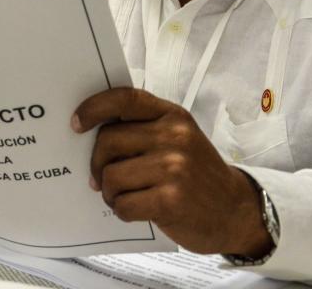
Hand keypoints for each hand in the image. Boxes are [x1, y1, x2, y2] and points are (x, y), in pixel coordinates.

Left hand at [72, 87, 271, 256]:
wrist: (235, 211)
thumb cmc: (197, 174)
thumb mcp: (179, 139)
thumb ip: (144, 129)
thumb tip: (91, 133)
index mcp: (173, 116)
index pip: (125, 99)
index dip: (94, 108)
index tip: (76, 123)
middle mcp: (174, 137)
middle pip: (108, 141)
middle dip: (96, 163)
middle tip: (101, 177)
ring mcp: (174, 169)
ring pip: (111, 176)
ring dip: (109, 191)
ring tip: (121, 196)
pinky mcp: (171, 201)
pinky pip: (123, 204)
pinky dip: (121, 210)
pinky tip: (135, 210)